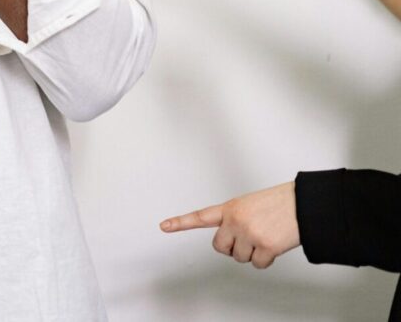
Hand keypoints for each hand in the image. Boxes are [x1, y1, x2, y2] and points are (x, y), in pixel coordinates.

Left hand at [160, 182, 299, 268]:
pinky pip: (258, 264)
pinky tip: (274, 245)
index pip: (201, 216)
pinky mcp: (264, 247)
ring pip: (240, 257)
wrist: (303, 204)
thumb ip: (236, 218)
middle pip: (220, 247)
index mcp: (230, 208)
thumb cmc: (279, 203)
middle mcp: (235, 221)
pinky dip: (266, 260)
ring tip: (266, 236)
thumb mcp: (250, 204)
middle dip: (232, 248)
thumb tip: (233, 240)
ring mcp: (249, 234)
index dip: (181, 223)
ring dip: (252, 253)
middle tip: (247, 238)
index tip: (164, 226)